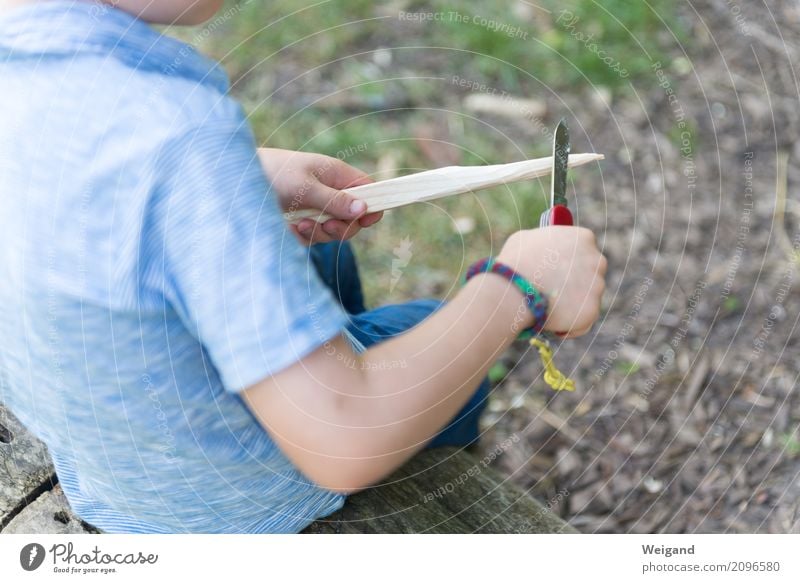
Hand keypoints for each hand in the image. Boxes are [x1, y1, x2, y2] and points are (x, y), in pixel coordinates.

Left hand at [258, 148, 382, 243]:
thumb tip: (364, 209)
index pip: (368, 190)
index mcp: (336, 175)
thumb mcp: (305, 186)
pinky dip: (305, 237)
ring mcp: (317, 210)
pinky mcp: (302, 224)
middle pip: (355, 218)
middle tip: (327, 226)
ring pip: (335, 232)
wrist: (237, 182)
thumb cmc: (272, 173)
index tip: (366, 220)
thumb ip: (334, 200)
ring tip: (300, 224)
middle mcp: (330, 193)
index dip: (373, 205)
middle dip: (343, 227)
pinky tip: (292, 228)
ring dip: (321, 233)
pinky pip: (315, 238)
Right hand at [497, 226, 606, 336]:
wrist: (513, 292)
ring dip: (571, 307)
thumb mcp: (526, 240)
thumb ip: (543, 242)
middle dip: (575, 285)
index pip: (584, 250)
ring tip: (547, 311)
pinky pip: (583, 321)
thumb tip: (542, 248)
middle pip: (590, 275)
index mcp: (582, 238)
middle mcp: (596, 260)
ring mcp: (597, 286)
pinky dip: (569, 326)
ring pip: (587, 300)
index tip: (558, 272)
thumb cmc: (514, 263)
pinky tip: (552, 326)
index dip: (569, 263)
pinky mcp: (592, 310)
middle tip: (554, 294)